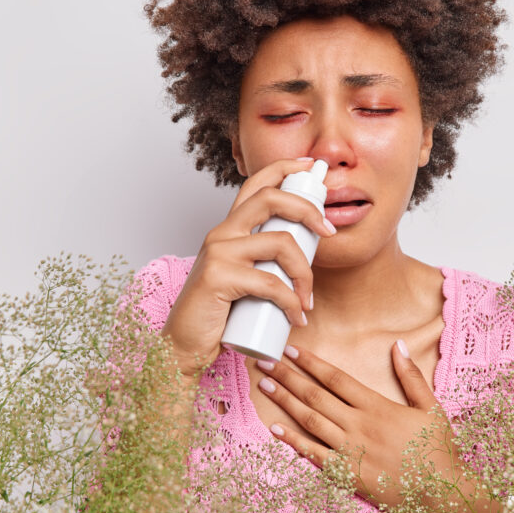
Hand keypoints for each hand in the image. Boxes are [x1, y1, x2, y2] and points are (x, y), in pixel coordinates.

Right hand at [162, 158, 335, 374]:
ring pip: (281, 243)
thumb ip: (265, 262)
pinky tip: (296, 318)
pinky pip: (271, 283)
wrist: (184, 345)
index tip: (311, 167)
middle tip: (329, 233)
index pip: (256, 183)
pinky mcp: (218, 276)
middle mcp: (222, 232)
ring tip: (307, 301)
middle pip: (272, 199)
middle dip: (309, 210)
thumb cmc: (218, 314)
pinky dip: (291, 302)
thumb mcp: (245, 278)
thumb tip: (306, 255)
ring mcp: (218, 251)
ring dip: (305, 274)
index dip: (285, 168)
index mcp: (229, 228)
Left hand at [256, 341, 469, 509]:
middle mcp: (359, 425)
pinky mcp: (346, 474)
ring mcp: (350, 450)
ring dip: (285, 401)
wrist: (441, 493)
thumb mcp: (430, 407)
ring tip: (265, 386)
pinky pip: (313, 455)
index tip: (292, 350)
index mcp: (377, 406)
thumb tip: (398, 345)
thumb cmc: (437, 450)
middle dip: (288, 377)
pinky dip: (292, 441)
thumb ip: (411, 376)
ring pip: (310, 420)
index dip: (311, 363)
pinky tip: (274, 428)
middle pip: (315, 395)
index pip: (336, 378)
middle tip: (265, 362)